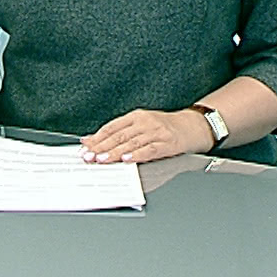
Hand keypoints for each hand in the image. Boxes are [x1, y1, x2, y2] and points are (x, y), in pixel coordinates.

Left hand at [79, 108, 207, 164]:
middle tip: (89, 156)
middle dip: (102, 147)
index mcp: (136, 116)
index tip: (85, 147)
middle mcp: (144, 122)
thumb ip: (117, 131)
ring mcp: (156, 132)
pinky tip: (127, 159)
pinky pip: (149, 150)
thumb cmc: (163, 127)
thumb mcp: (140, 124)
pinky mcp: (166, 143)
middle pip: (119, 135)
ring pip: (131, 143)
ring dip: (115, 152)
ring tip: (102, 159)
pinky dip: (137, 155)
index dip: (97, 138)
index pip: (112, 127)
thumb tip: (90, 140)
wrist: (191, 126)